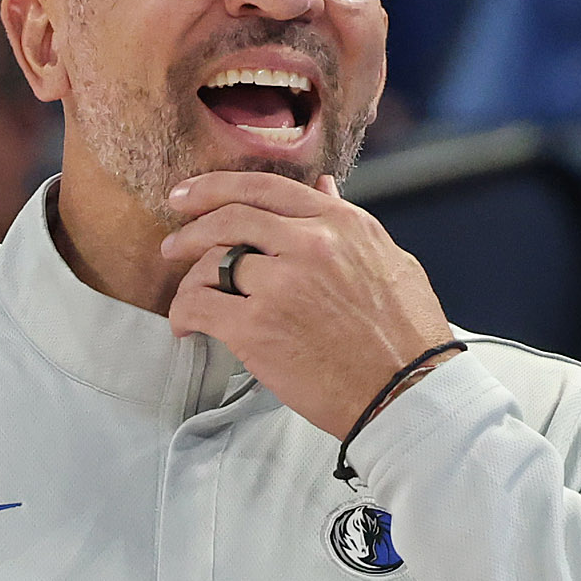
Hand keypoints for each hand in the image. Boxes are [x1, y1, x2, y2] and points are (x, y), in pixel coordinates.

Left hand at [159, 173, 453, 440]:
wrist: (406, 393)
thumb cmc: (406, 337)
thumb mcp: (390, 262)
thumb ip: (348, 223)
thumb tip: (323, 187)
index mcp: (342, 225)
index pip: (266, 187)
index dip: (218, 186)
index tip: (191, 195)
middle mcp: (310, 244)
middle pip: (230, 217)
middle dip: (191, 227)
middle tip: (173, 243)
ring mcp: (281, 285)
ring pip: (211, 262)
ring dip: (190, 280)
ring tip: (187, 298)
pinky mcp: (257, 328)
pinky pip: (199, 305)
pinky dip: (183, 314)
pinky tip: (187, 326)